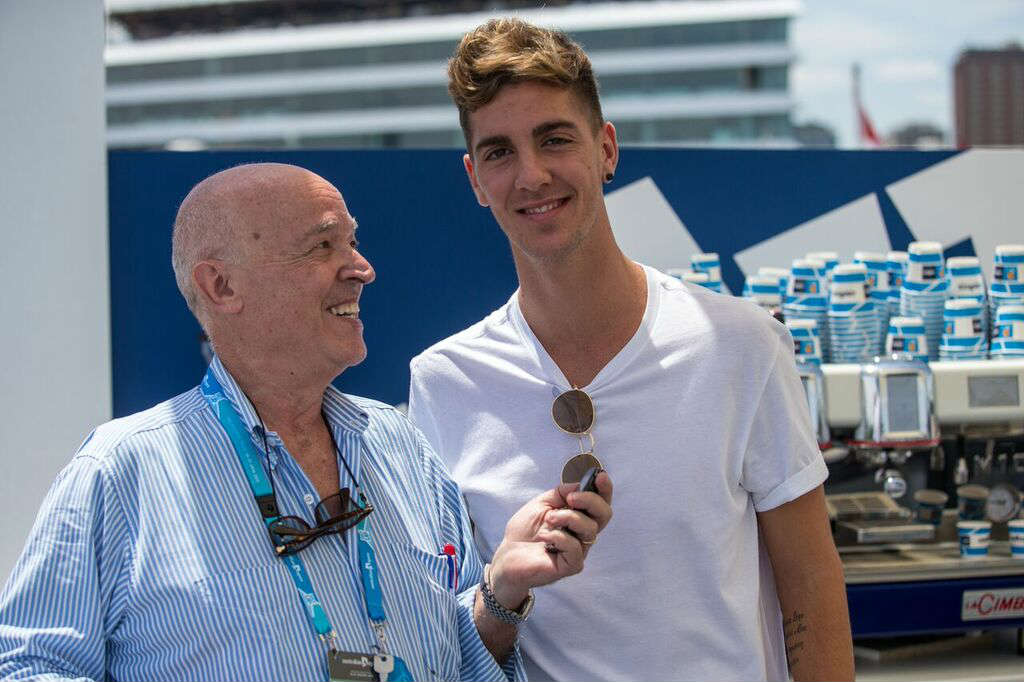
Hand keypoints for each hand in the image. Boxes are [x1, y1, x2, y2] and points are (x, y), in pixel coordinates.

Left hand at [487, 472, 612, 608]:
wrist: (508, 554)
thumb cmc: (525, 530)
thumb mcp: (542, 503)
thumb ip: (561, 493)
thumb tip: (579, 484)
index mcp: (578, 517)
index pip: (600, 503)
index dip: (604, 489)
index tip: (600, 476)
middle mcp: (582, 533)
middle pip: (604, 515)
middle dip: (590, 500)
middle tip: (571, 498)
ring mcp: (579, 550)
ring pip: (589, 529)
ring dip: (567, 517)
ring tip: (548, 519)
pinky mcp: (571, 565)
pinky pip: (575, 548)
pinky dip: (559, 537)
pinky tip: (544, 538)